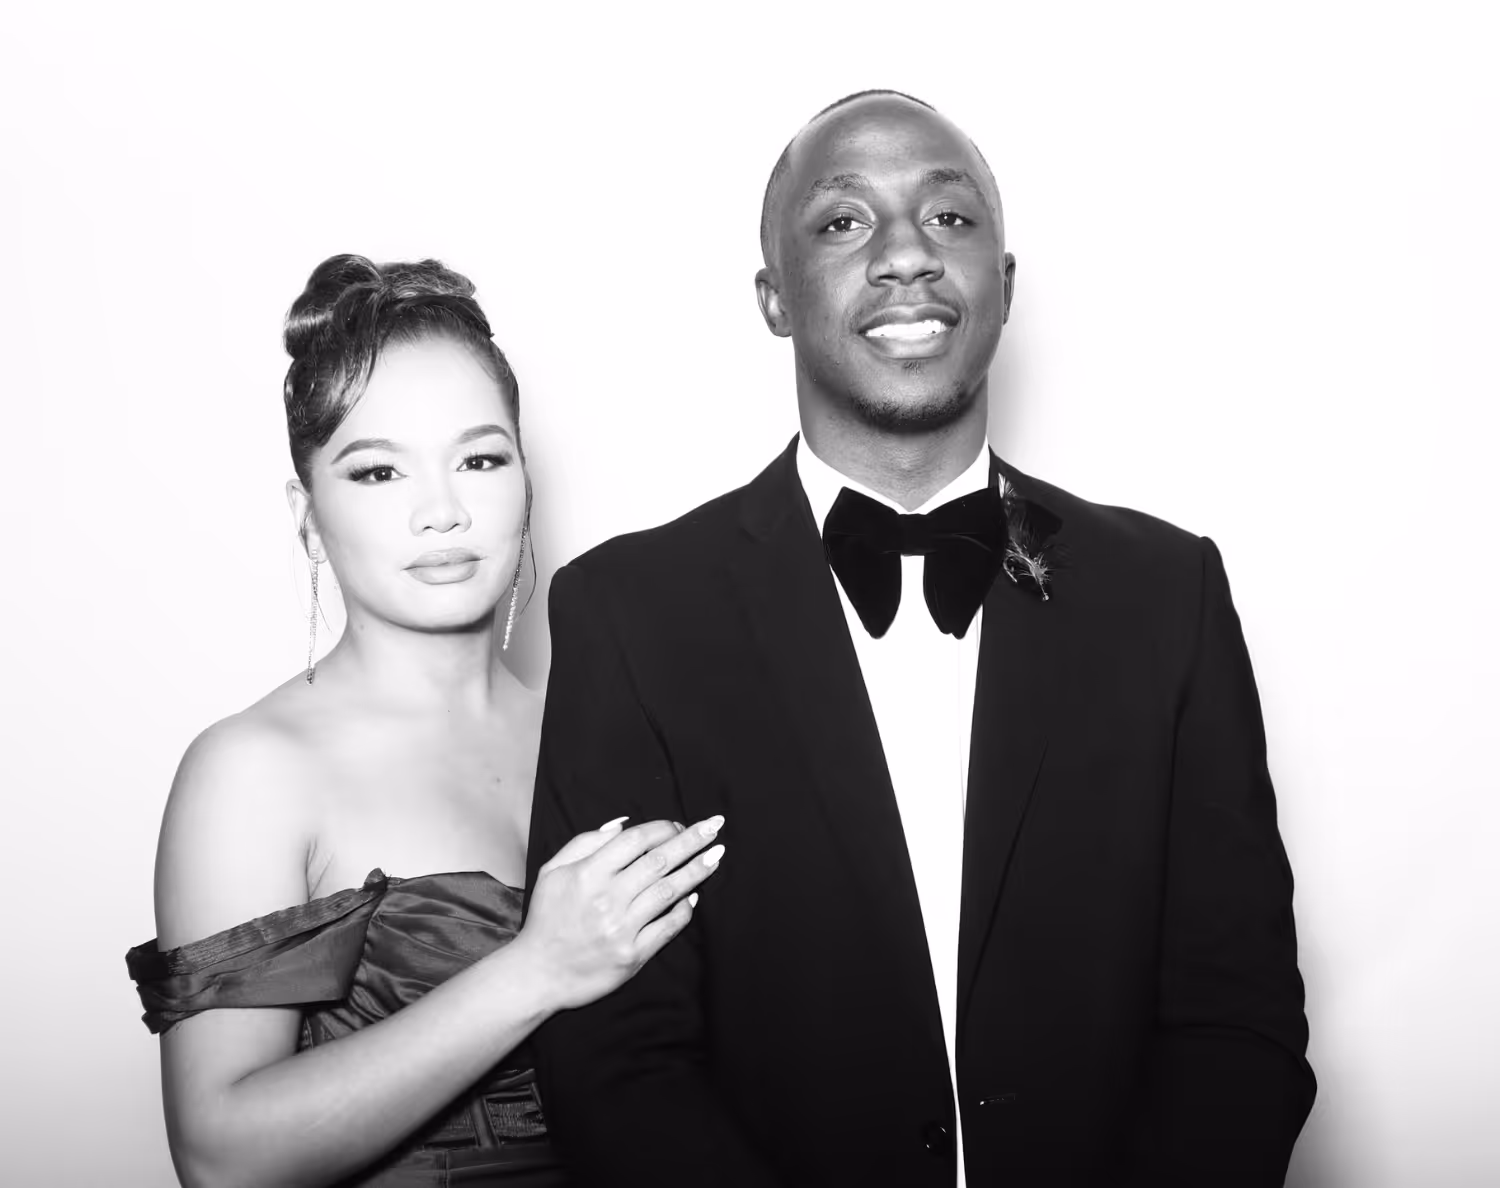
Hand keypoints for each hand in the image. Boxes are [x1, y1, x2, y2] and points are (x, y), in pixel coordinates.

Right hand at [517, 816, 724, 1011]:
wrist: (538, 974)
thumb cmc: (547, 918)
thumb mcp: (552, 871)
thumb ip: (585, 842)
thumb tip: (623, 824)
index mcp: (587, 874)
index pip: (636, 841)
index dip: (663, 828)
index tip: (680, 824)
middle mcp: (606, 899)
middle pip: (659, 861)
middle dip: (691, 841)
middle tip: (714, 827)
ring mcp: (621, 929)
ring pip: (669, 891)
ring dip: (697, 871)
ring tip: (716, 856)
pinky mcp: (632, 956)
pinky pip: (667, 928)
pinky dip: (684, 910)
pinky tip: (694, 897)